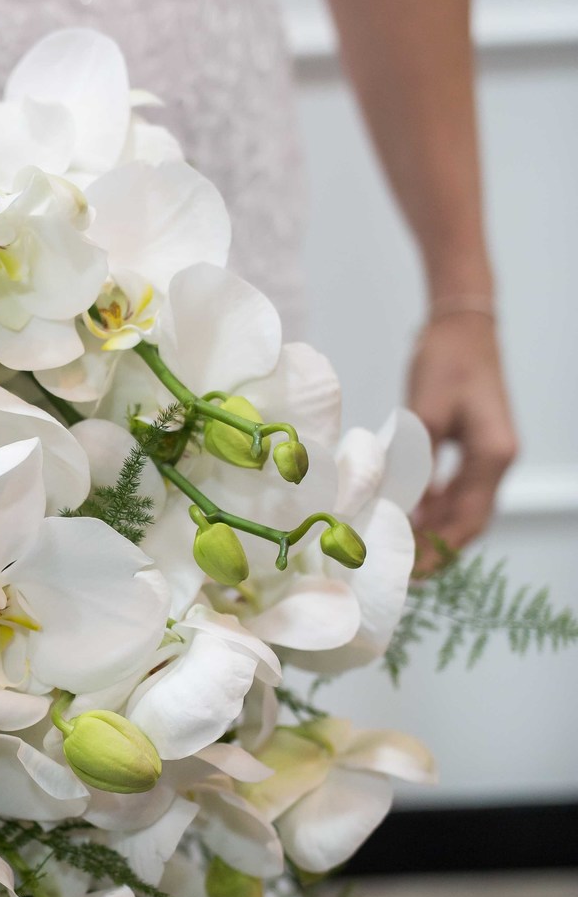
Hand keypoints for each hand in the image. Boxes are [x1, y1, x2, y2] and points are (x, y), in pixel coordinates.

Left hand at [406, 307, 516, 569]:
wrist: (462, 322)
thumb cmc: (444, 359)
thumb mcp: (424, 413)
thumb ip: (415, 464)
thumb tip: (397, 508)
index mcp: (493, 455)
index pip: (467, 521)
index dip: (439, 551)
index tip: (410, 574)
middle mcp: (498, 459)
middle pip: (470, 521)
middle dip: (437, 547)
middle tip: (399, 570)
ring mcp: (491, 453)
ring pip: (464, 507)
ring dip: (435, 528)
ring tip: (399, 547)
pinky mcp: (477, 444)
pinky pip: (459, 487)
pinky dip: (436, 504)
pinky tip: (409, 513)